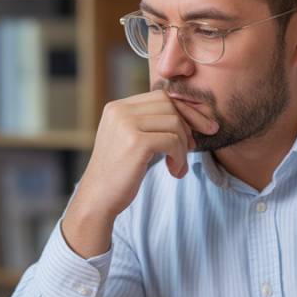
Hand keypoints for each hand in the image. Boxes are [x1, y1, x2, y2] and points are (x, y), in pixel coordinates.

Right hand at [62, 91, 217, 256]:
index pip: (160, 97)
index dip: (183, 112)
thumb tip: (190, 117)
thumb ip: (149, 124)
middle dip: (187, 127)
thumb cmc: (118, 174)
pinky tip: (174, 171)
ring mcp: (126, 124)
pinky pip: (172, 141)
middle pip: (169, 106)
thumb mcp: (130, 140)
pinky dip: (180, 157)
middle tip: (191, 149)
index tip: (198, 131)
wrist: (98, 199)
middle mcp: (119, 111)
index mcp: (117, 107)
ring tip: (178, 165)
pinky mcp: (135, 142)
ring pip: (174, 123)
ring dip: (183, 147)